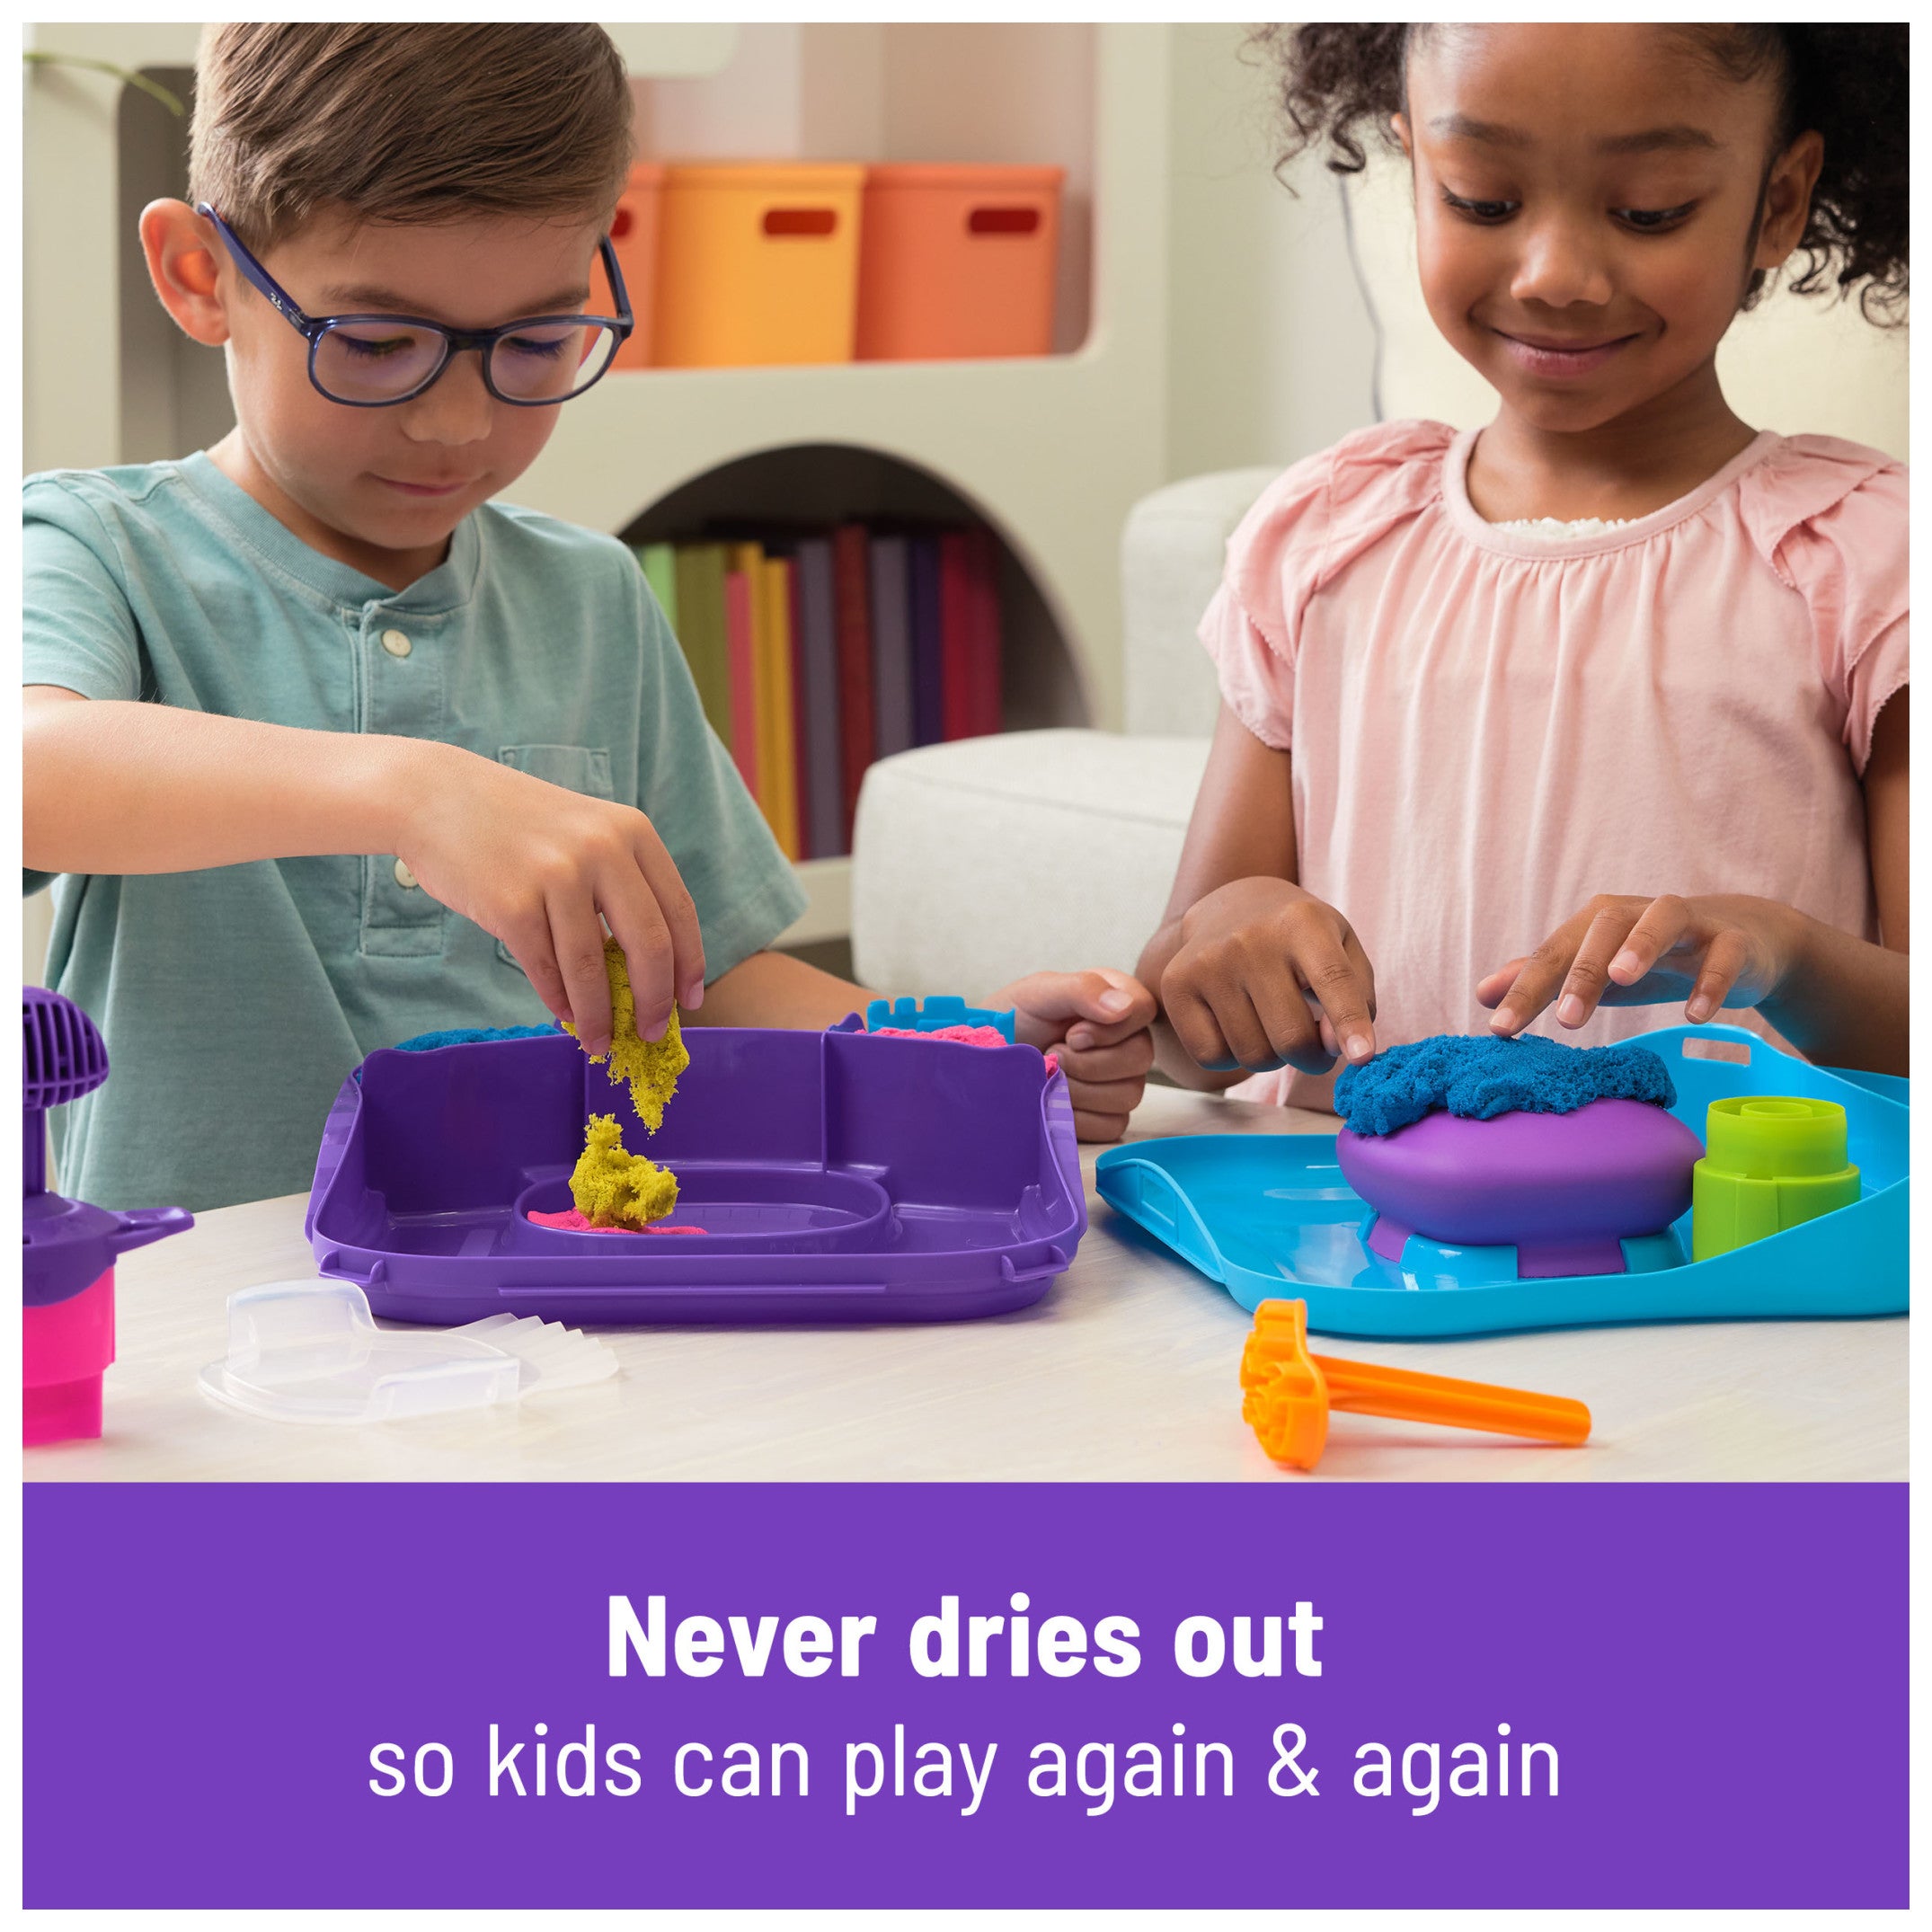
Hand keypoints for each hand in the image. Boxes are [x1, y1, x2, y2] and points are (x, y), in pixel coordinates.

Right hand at [390, 742, 704, 1055]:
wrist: (435, 795)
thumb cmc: (515, 824)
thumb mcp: (584, 833)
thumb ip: (618, 885)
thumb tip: (645, 971)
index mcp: (631, 832)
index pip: (678, 911)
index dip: (688, 964)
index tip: (688, 1001)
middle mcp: (601, 849)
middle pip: (648, 945)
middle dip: (654, 1000)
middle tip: (651, 1033)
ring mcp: (556, 876)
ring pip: (592, 968)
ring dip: (599, 1016)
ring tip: (600, 1041)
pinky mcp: (511, 904)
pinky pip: (545, 969)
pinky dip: (558, 1000)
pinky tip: (564, 1014)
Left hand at [996, 967, 1155, 1142]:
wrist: (987, 1062)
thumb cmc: (1013, 1020)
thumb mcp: (1039, 992)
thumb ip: (1082, 989)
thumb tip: (1125, 1007)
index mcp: (1115, 1000)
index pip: (1144, 1010)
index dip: (1111, 1029)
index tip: (1071, 1035)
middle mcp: (1126, 1040)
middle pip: (1140, 1057)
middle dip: (1088, 1062)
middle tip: (1053, 1055)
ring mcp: (1121, 1080)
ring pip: (1128, 1095)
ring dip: (1078, 1089)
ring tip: (1050, 1077)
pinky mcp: (1109, 1115)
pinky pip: (1112, 1124)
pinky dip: (1077, 1116)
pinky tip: (1055, 1100)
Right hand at [1159, 877, 1376, 1075]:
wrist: (1228, 908)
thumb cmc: (1296, 937)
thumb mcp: (1341, 946)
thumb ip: (1355, 996)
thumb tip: (1334, 1046)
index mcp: (1301, 922)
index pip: (1332, 980)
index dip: (1350, 1023)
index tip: (1363, 1058)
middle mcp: (1249, 939)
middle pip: (1291, 1037)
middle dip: (1313, 1058)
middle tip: (1315, 1047)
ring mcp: (1207, 962)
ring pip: (1253, 1054)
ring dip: (1273, 1057)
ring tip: (1273, 1026)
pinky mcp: (1177, 985)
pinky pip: (1212, 1056)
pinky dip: (1232, 1057)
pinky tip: (1239, 1027)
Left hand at [1478, 893, 1803, 1035]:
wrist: (1745, 940)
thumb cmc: (1656, 957)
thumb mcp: (1596, 968)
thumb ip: (1544, 978)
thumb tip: (1483, 994)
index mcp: (1597, 922)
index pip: (1554, 953)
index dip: (1525, 989)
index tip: (1500, 1029)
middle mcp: (1637, 913)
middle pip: (1602, 929)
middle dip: (1581, 972)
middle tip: (1566, 1020)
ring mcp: (1690, 922)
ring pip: (1662, 919)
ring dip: (1640, 947)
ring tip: (1621, 980)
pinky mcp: (1733, 940)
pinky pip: (1724, 954)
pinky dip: (1710, 981)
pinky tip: (1696, 1015)